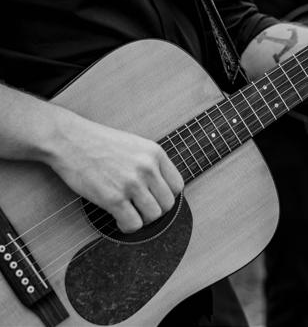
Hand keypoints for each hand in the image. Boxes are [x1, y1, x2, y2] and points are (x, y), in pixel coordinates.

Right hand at [49, 116, 183, 232]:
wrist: (70, 140)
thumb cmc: (98, 142)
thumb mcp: (134, 144)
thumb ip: (150, 163)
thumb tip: (160, 189)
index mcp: (155, 152)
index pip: (177, 185)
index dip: (166, 196)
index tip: (154, 199)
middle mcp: (147, 167)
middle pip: (167, 204)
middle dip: (155, 211)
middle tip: (140, 209)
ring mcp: (131, 183)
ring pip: (153, 216)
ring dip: (141, 220)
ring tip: (129, 214)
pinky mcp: (113, 198)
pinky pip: (133, 224)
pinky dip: (127, 227)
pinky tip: (118, 219)